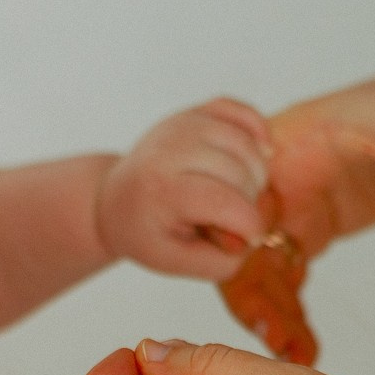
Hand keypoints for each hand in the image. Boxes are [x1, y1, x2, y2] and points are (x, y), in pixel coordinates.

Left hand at [96, 98, 274, 282]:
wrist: (115, 199)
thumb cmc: (145, 232)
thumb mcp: (173, 262)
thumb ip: (218, 262)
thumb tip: (253, 241)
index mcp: (160, 189)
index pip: (224, 202)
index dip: (250, 225)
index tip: (250, 239)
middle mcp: (170, 149)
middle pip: (239, 171)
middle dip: (252, 201)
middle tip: (236, 218)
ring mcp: (183, 125)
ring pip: (245, 143)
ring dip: (257, 173)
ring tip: (242, 194)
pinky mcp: (195, 113)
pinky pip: (241, 112)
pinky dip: (258, 132)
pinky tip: (259, 155)